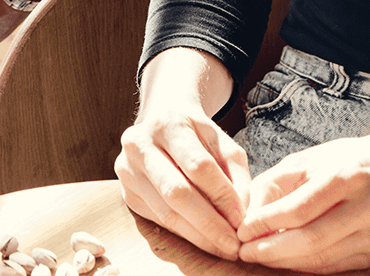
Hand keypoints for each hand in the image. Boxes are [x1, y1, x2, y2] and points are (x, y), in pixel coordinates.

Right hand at [116, 100, 252, 259]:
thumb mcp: (222, 142)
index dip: (223, 196)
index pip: (198, 166)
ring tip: (222, 247)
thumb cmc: (196, 134)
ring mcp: (127, 169)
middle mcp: (139, 144)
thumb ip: (237, 174)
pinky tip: (202, 238)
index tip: (243, 220)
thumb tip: (242, 214)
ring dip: (198, 235)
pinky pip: (158, 219)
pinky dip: (184, 233)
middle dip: (209, 224)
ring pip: (165, 212)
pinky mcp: (126, 192)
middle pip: (177, 192)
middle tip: (233, 246)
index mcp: (167, 123)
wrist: (160, 122)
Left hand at [235, 134, 369, 272]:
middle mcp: (369, 206)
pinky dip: (306, 266)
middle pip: (312, 239)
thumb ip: (272, 187)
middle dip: (272, 250)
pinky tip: (286, 260)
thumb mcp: (303, 161)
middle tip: (245, 251)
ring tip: (259, 255)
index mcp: (349, 175)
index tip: (242, 230)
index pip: (300, 209)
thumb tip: (248, 220)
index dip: (267, 223)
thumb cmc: (340, 162)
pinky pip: (336, 266)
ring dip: (285, 262)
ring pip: (323, 258)